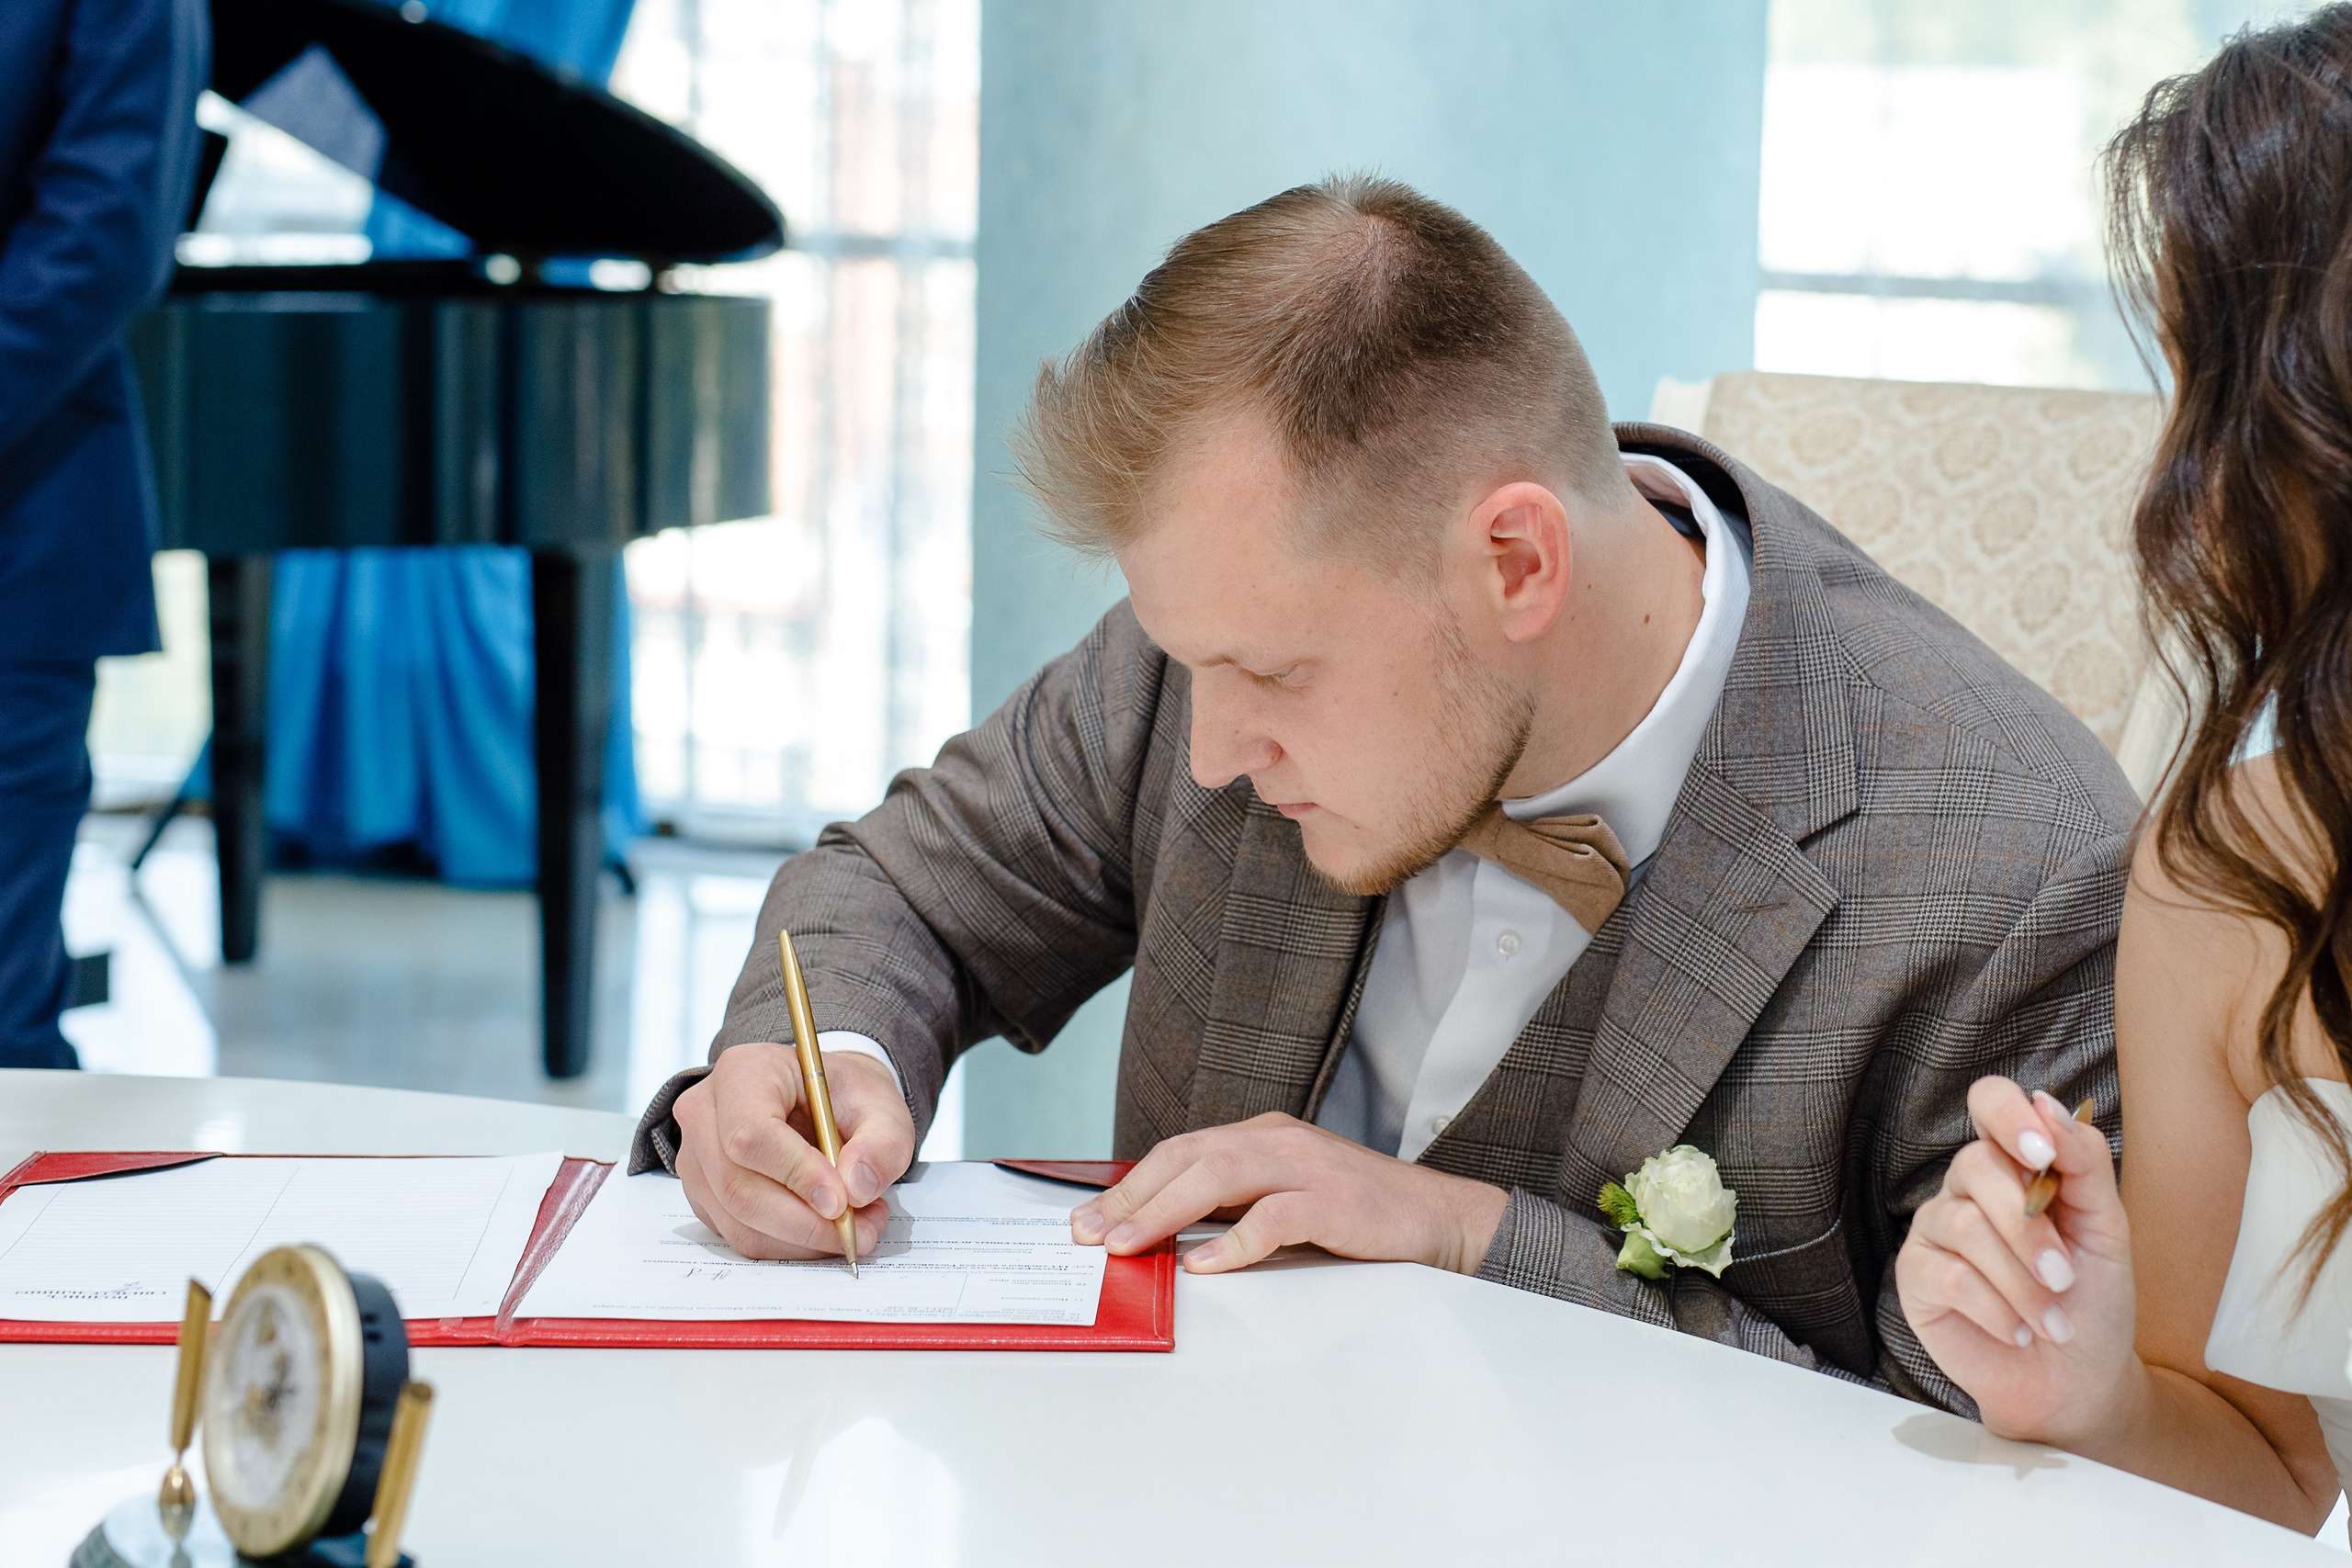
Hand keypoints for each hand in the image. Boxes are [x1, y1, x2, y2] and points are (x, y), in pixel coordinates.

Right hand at [672, 1044, 915, 1260]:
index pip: (751, 1134)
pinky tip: (827, 1228)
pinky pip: (741, 1236)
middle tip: (862, 1230)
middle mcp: (705, 1114)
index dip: (796, 1174)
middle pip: (739, 1187)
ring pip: (740, 1222)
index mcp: (743, 1072)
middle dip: (806, 1222)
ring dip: (804, 1240)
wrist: (822, 1101)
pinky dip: (791, 1245)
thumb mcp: (881, 1104)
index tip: (842, 1202)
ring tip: (856, 1225)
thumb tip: (858, 1188)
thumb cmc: (844, 1095)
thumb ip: (882, 1142)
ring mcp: (696, 1159)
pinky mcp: (704, 1196)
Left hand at [1068, 1113, 1508, 1274]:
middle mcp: (1277, 1139)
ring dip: (1163, 1212)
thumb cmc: (1357, 1213)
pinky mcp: (1333, 1200)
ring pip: (1218, 1176)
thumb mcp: (1285, 1196)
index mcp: (1262, 1135)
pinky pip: (1272, 1217)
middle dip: (1131, 1196)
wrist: (1437, 1217)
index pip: (1179, 1150)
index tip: (1088, 1219)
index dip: (1130, 1184)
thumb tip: (1167, 1234)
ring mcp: (1306, 1166)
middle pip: (1187, 1156)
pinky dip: (1233, 1241)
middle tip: (1089, 1234)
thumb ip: (1233, 1204)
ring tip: (1126, 1244)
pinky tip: (1203, 1264)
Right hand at [1896, 1077, 2139, 1443]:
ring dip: (2020, 1281)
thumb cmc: (2091, 1302)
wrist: (2077, 1382)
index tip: (2042, 1155)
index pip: (1990, 1103)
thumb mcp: (2106, 1229)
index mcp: (2013, 1166)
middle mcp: (1967, 1190)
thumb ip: (2084, 1164)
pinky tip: (2018, 1331)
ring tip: (2051, 1318)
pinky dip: (1996, 1309)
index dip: (2008, 1116)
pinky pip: (1946, 1276)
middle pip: (1974, 1167)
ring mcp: (1935, 1231)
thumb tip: (2050, 1104)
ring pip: (1963, 1226)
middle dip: (2027, 1228)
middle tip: (2065, 1276)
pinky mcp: (1915, 1278)